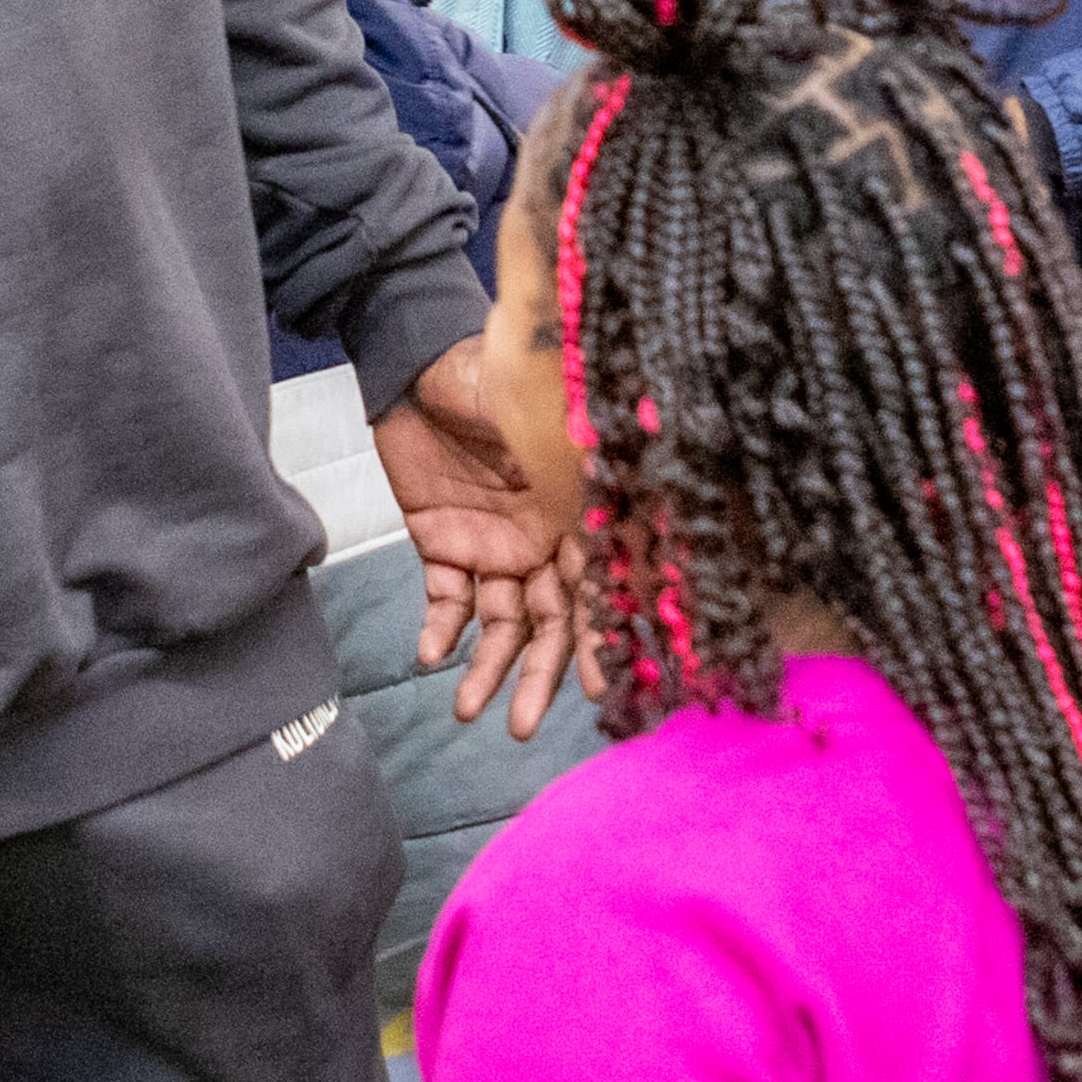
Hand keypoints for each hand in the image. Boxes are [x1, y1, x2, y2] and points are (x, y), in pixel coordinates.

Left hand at [378, 346, 576, 737]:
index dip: (603, 639)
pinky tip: (431, 655)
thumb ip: (596, 475)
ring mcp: (496, 545)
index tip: (606, 688)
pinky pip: (447, 600)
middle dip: (541, 674)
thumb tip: (658, 522)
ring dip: (487, 667)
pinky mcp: (444, 541)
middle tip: (523, 724)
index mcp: (584, 513)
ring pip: (501, 623)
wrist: (424, 358)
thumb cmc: (505, 377)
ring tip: (468, 711)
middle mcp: (547, 540)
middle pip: (552, 621)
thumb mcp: (558, 426)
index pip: (601, 590)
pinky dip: (439, 630)